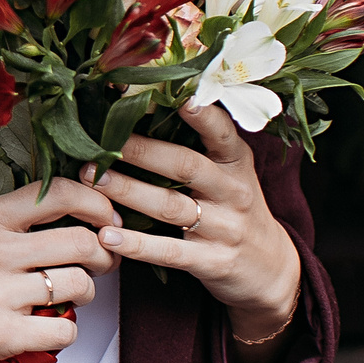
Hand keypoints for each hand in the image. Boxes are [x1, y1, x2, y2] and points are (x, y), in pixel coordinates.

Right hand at [0, 178, 115, 362]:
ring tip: (70, 298)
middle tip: (103, 264)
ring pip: (80, 285)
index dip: (98, 204)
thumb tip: (85, 218)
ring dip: (87, 294)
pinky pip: (66, 329)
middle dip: (104, 255)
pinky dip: (66, 331)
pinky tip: (48, 329)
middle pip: (82, 241)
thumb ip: (19, 223)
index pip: (60, 193)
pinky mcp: (2, 335)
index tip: (108, 219)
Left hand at [79, 100, 301, 362]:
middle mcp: (233, 191)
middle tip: (100, 143)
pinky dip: (136, 244)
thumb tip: (145, 103)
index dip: (199, 113)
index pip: (221, 131)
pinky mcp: (212, 261)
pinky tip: (107, 236)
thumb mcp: (231, 171)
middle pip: (185, 166)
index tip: (175, 94)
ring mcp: (224, 227)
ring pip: (170, 206)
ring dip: (127, 191)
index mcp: (236, 161)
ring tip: (93, 179)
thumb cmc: (235, 206)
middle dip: (141, 151)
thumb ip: (199, 143)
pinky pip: (169, 251)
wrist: (270, 268)